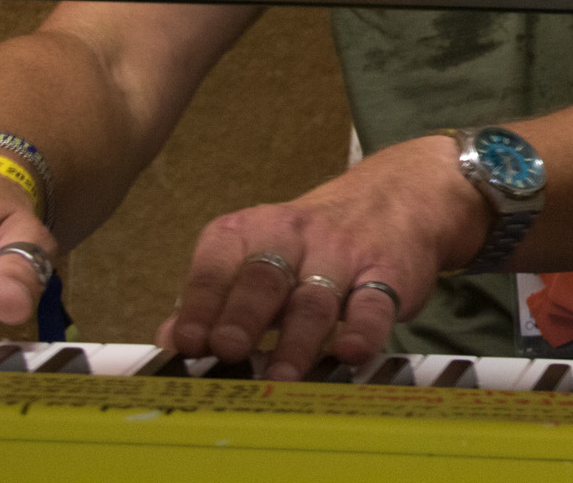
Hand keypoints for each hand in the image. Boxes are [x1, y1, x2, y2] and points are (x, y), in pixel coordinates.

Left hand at [160, 133, 492, 380]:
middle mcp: (295, 238)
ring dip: (297, 339)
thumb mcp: (263, 253)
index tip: (187, 341)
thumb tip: (170, 338)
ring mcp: (344, 255)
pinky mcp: (389, 274)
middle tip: (227, 351)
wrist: (401, 195)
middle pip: (265, 276)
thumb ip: (219, 295)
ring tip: (280, 377)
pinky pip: (374, 303)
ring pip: (315, 297)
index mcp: (254, 230)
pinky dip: (363, 329)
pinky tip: (351, 353)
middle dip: (243, 314)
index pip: (219, 261)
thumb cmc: (314, 242)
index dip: (201, 301)